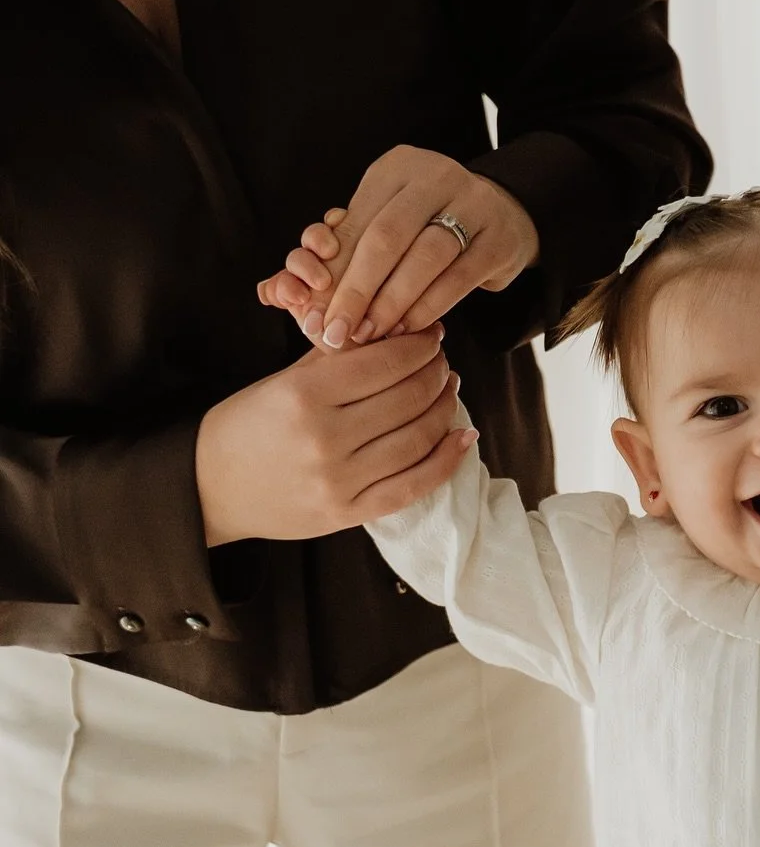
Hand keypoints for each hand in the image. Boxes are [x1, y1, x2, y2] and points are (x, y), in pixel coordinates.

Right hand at [195, 328, 474, 546]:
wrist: (209, 487)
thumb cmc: (246, 426)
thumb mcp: (281, 381)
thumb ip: (333, 360)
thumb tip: (394, 332)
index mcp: (303, 395)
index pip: (382, 361)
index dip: (417, 345)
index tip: (432, 335)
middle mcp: (324, 438)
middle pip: (406, 398)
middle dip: (435, 373)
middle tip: (443, 361)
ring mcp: (338, 481)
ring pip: (416, 439)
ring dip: (444, 409)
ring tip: (449, 390)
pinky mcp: (348, 513)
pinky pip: (413, 487)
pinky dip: (446, 460)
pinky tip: (464, 436)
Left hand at [257, 146, 539, 348]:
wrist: (504, 220)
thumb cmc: (429, 229)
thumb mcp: (387, 226)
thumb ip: (348, 253)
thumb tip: (292, 297)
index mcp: (396, 169)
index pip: (357, 222)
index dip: (333, 271)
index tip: (315, 314)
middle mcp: (435, 176)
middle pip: (387, 236)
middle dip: (358, 290)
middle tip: (337, 332)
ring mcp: (474, 204)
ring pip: (425, 256)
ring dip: (393, 302)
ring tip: (372, 334)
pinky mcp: (499, 239)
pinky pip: (458, 277)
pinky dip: (429, 306)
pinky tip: (409, 329)